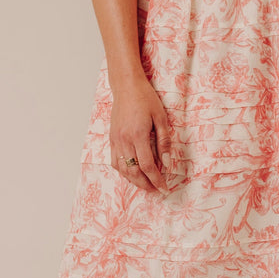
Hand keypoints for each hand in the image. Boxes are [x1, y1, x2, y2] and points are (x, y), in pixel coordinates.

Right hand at [109, 74, 172, 193]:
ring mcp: (116, 140)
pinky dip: (124, 171)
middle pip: (134, 172)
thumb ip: (164, 141)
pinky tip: (132, 174)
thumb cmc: (146, 99)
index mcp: (138, 135)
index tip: (164, 188)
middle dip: (146, 185)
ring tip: (146, 186)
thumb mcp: (161, 118)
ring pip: (123, 169)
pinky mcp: (112, 139)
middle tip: (157, 191)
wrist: (126, 86)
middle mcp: (124, 140)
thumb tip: (166, 163)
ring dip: (134, 181)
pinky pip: (115, 161)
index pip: (148, 166)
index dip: (157, 180)